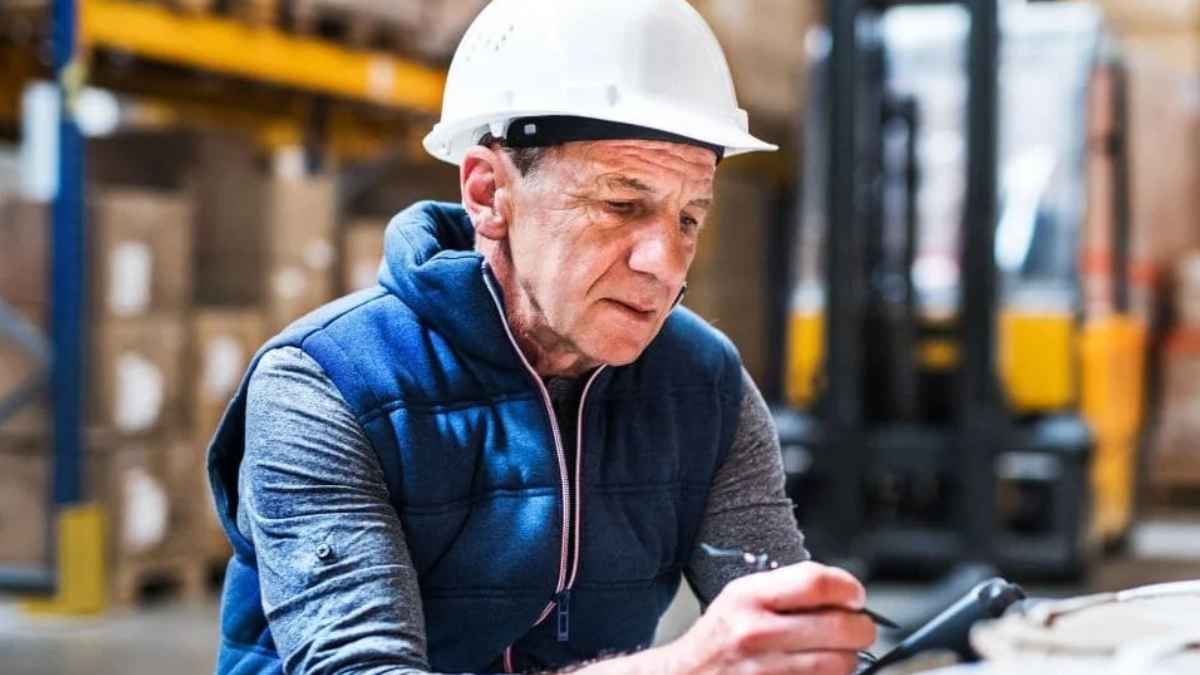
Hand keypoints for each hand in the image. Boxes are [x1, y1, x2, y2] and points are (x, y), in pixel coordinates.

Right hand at [664, 562, 875, 674]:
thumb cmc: (720, 638)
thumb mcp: (742, 598)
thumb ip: (789, 590)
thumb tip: (843, 594)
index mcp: (749, 597)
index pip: (818, 583)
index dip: (849, 588)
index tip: (855, 597)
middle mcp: (756, 633)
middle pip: (840, 627)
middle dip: (861, 628)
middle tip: (858, 628)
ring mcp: (766, 671)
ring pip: (841, 664)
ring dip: (847, 658)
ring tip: (834, 653)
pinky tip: (817, 670)